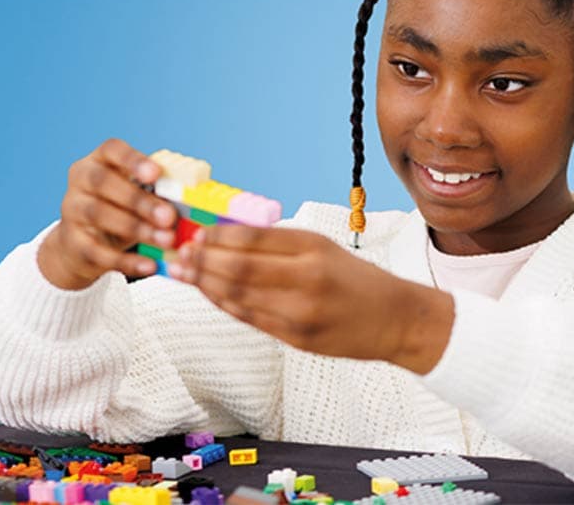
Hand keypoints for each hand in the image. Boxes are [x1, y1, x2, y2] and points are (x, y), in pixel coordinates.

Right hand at [37, 138, 178, 289]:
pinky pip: (98, 251)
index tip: (155, 174)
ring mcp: (71, 211)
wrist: (81, 246)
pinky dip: (126, 261)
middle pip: (104, 182)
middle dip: (139, 200)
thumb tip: (193, 196)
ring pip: (100, 215)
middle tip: (169, 217)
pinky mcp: (72, 243)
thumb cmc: (120, 211)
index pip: (111, 150)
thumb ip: (157, 190)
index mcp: (98, 161)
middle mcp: (80, 181)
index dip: (133, 160)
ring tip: (167, 240)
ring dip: (137, 228)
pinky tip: (150, 265)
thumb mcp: (135, 195)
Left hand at [172, 224, 454, 373]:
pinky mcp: (296, 339)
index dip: (218, 236)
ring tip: (183, 272)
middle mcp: (306, 279)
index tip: (195, 233)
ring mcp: (300, 313)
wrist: (395, 319)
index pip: (253, 239)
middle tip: (178, 254)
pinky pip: (250, 319)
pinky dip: (225, 304)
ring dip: (206, 283)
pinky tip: (209, 293)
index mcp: (313, 249)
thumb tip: (224, 238)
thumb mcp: (323, 248)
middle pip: (239, 268)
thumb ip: (279, 245)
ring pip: (239, 296)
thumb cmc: (355, 280)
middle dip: (203, 260)